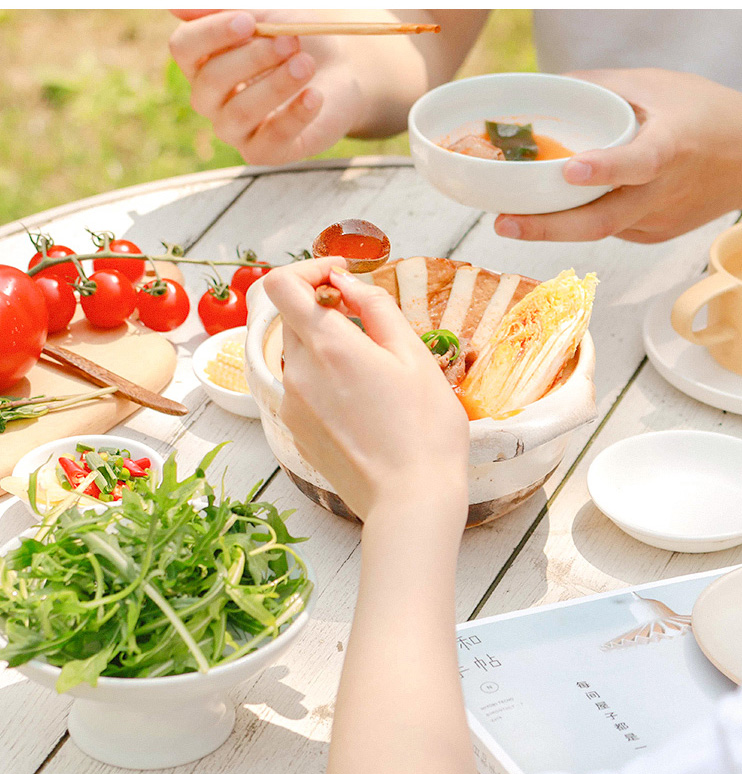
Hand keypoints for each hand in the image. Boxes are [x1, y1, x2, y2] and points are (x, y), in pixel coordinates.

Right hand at [168, 9, 364, 163]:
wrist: (338, 70)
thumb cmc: (294, 38)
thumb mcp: (265, 15)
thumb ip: (229, 9)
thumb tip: (175, 8)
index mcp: (201, 61)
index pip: (184, 48)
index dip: (212, 33)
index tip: (250, 21)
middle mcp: (211, 100)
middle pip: (211, 81)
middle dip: (253, 58)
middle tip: (290, 41)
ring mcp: (235, 130)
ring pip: (239, 113)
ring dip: (275, 86)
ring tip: (306, 65)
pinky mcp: (264, 152)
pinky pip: (271, 139)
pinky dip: (295, 115)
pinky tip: (315, 96)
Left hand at [263, 259, 469, 520]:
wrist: (410, 501)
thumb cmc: (425, 431)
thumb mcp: (414, 356)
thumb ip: (376, 308)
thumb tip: (346, 283)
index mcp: (329, 346)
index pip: (282, 284)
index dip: (308, 269)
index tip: (340, 277)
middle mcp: (299, 373)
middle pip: (293, 319)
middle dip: (326, 311)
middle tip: (371, 326)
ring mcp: (293, 405)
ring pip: (299, 354)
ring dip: (328, 348)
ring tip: (374, 373)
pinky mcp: (296, 431)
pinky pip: (302, 388)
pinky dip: (325, 380)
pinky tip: (363, 404)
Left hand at [495, 69, 741, 243]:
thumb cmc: (709, 115)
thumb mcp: (660, 86)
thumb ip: (605, 88)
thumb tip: (547, 85)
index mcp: (673, 149)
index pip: (638, 163)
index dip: (605, 169)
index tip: (568, 169)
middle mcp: (662, 194)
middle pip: (601, 222)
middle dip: (547, 229)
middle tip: (502, 224)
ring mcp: (655, 222)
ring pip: (598, 229)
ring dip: (553, 227)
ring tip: (512, 218)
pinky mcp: (651, 236)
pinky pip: (608, 227)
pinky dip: (583, 216)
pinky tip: (565, 205)